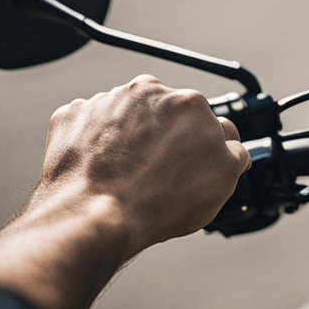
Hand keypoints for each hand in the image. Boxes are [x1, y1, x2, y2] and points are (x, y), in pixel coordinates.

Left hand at [37, 74, 250, 256]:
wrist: (93, 216)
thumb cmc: (158, 201)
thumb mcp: (223, 180)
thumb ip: (236, 153)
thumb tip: (232, 145)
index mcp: (189, 103)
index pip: (209, 122)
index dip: (205, 148)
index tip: (195, 165)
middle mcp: (148, 92)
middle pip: (166, 116)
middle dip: (166, 138)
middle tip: (160, 174)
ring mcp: (106, 101)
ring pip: (127, 118)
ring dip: (130, 139)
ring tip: (127, 176)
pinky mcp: (72, 117)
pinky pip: (90, 126)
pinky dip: (95, 144)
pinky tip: (101, 170)